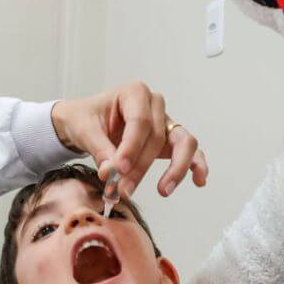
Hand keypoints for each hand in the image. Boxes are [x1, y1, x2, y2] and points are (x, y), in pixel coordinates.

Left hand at [50, 82, 208, 198]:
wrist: (87, 122)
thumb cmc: (87, 119)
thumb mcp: (85, 130)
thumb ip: (99, 149)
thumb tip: (110, 172)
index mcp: (134, 92)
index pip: (140, 121)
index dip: (131, 147)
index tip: (119, 169)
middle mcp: (155, 104)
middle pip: (158, 137)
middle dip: (142, 167)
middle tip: (124, 189)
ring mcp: (166, 122)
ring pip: (183, 143)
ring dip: (175, 169)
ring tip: (163, 190)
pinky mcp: (171, 140)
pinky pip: (190, 152)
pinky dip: (196, 165)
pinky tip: (198, 180)